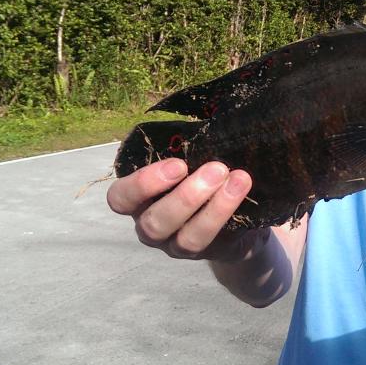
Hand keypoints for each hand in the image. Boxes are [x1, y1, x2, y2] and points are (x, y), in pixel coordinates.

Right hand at [106, 158, 263, 260]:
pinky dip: (231, 215)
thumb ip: (184, 145)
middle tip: (216, 168)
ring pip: (188, 238)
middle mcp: (153, 227)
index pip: (120, 198)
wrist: (233, 213)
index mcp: (140, 201)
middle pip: (154, 223)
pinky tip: (244, 191)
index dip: (143, 184)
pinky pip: (216, 241)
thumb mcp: (187, 161)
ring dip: (215, 209)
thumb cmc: (200, 177)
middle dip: (186, 196)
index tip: (178, 164)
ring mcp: (179, 245)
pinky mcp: (209, 252)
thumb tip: (205, 111)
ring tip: (238, 179)